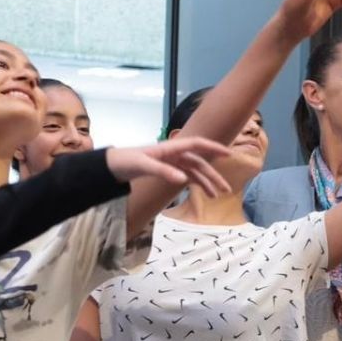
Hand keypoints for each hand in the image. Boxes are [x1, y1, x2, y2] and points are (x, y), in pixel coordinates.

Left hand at [106, 137, 232, 195]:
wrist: (112, 166)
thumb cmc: (126, 161)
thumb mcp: (143, 166)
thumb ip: (163, 171)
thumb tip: (182, 180)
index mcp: (171, 147)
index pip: (198, 144)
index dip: (214, 148)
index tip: (229, 154)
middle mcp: (175, 153)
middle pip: (200, 162)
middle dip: (214, 175)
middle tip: (226, 189)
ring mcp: (172, 162)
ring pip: (195, 171)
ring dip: (206, 182)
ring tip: (216, 196)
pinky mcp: (168, 170)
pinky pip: (186, 176)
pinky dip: (196, 184)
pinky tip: (203, 193)